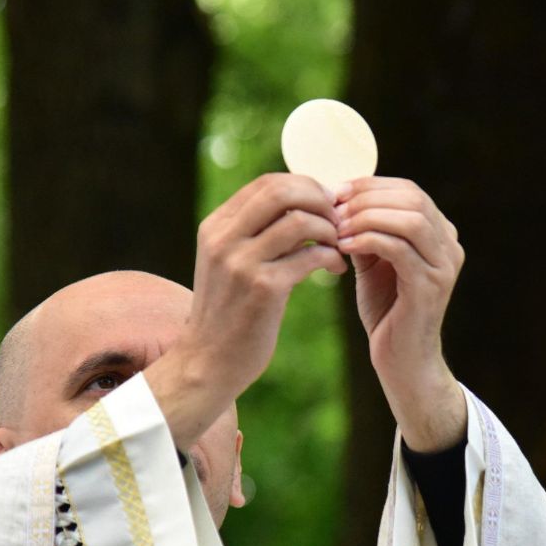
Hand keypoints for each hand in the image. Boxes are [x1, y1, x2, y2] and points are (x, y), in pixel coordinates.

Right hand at [144, 174, 346, 446]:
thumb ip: (254, 232)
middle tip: (337, 219)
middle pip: (282, 191)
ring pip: (299, 221)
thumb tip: (302, 202)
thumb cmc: (228, 312)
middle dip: (319, 199)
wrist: (208, 362)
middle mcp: (223, 239)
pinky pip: (309, 256)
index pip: (267, 183)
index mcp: (215, 227)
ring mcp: (241, 263)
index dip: (305, 185)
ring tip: (337, 246)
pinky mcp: (262, 289)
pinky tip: (335, 269)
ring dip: (329, 230)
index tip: (326, 203)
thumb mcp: (228, 263)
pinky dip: (330, 257)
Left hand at [335, 177, 467, 452]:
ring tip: (337, 226)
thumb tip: (340, 199)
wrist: (402, 361)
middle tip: (334, 207)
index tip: (337, 192)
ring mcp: (444, 266)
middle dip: (367, 198)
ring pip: (410, 219)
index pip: (410, 190)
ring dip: (367, 217)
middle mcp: (450, 246)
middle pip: (413, 198)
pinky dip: (368, 240)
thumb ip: (366, 231)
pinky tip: (344, 246)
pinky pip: (399, 248)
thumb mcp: (375, 263)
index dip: (371, 185)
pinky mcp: (430, 287)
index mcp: (440, 234)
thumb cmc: (387, 311)